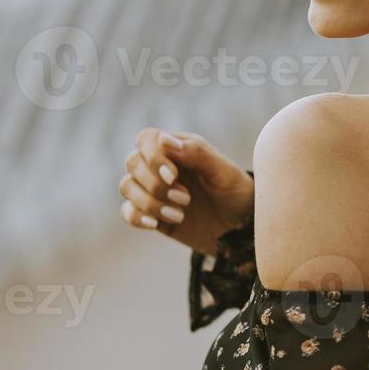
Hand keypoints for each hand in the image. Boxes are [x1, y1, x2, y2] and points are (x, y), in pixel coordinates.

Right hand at [119, 128, 253, 254]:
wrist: (242, 230)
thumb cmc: (236, 192)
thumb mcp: (223, 171)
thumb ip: (195, 152)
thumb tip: (163, 140)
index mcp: (179, 149)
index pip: (146, 139)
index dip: (152, 156)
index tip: (173, 175)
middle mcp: (162, 167)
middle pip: (132, 162)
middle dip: (154, 183)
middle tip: (186, 198)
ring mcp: (155, 191)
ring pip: (127, 187)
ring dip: (149, 202)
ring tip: (179, 214)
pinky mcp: (152, 215)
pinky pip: (128, 212)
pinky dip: (137, 217)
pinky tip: (156, 224)